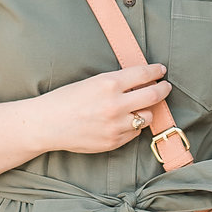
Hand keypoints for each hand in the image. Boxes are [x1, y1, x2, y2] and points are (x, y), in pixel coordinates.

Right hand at [37, 60, 174, 156]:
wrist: (47, 124)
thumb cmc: (65, 100)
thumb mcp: (91, 82)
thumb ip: (116, 82)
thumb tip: (141, 80)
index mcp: (108, 84)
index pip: (144, 74)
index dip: (156, 71)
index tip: (161, 70)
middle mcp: (115, 105)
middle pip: (154, 96)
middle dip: (163, 89)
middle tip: (165, 86)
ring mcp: (116, 125)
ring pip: (147, 116)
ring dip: (146, 110)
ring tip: (139, 107)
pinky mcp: (114, 141)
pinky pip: (134, 132)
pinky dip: (132, 126)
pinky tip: (123, 121)